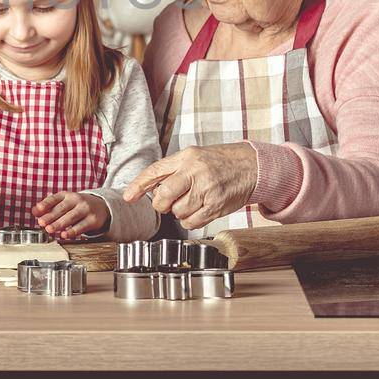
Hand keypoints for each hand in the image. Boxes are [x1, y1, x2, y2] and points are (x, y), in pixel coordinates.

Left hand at [32, 192, 108, 240]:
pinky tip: (65, 234)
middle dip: (51, 216)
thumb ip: (49, 207)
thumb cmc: (77, 206)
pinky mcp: (93, 220)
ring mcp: (85, 209)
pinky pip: (81, 226)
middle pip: (62, 208)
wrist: (101, 206)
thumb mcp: (64, 203)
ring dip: (59, 224)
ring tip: (50, 229)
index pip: (54, 198)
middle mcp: (76, 200)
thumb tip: (34, 211)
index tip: (37, 210)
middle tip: (42, 223)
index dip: (45, 204)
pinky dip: (72, 231)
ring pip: (71, 217)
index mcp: (66, 195)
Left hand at [120, 144, 258, 230]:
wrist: (251, 166)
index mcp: (186, 157)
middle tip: (169, 201)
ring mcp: (207, 190)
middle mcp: (195, 172)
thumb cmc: (220, 162)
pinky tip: (199, 209)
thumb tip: (150, 188)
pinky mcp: (216, 206)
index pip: (155, 171)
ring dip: (179, 212)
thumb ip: (172, 170)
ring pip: (178, 212)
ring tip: (191, 201)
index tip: (128, 196)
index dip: (138, 185)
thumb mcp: (194, 157)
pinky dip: (190, 220)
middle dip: (162, 204)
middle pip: (164, 196)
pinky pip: (192, 222)